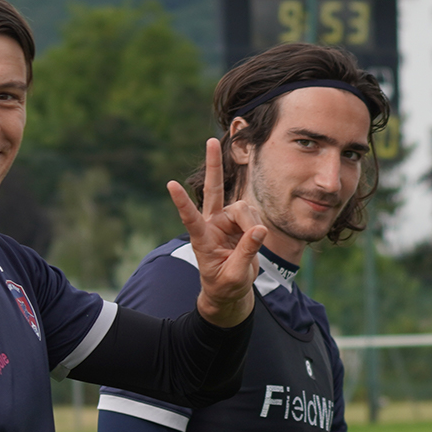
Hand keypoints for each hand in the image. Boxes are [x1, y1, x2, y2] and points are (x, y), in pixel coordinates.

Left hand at [168, 138, 266, 327]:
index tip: (170, 185)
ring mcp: (225, 221)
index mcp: (202, 239)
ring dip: (251, 225)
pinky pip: (252, 215)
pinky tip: (254, 240)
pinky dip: (256, 227)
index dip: (182, 202)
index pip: (190, 218)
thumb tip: (260, 230)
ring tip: (252, 246)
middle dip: (213, 166)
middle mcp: (212, 224)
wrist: (230, 289)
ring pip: (243, 209)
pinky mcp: (238, 222)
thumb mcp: (235, 276)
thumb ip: (246, 253)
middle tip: (210, 141)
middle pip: (213, 190)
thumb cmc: (226, 285)